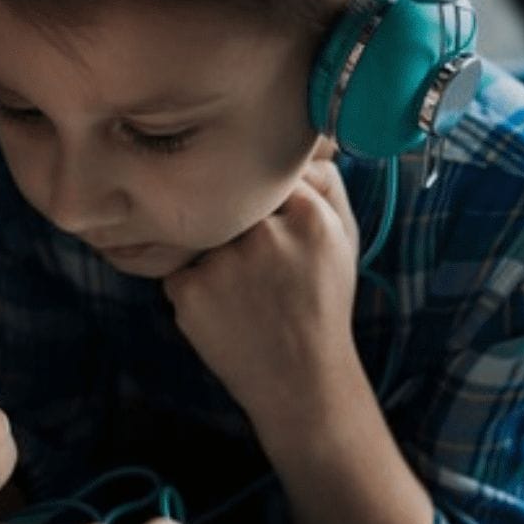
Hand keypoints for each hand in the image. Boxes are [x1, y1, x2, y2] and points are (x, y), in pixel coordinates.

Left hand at [163, 157, 362, 422]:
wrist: (300, 382)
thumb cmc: (321, 302)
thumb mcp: (343, 238)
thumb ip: (325, 181)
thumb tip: (293, 142)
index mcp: (309, 215)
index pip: (266, 175)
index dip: (266, 200)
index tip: (276, 228)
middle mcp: (265, 234)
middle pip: (229, 199)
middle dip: (237, 223)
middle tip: (259, 265)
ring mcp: (224, 264)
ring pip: (200, 229)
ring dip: (213, 251)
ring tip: (245, 290)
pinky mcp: (190, 292)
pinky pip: (179, 265)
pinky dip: (195, 282)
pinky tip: (225, 309)